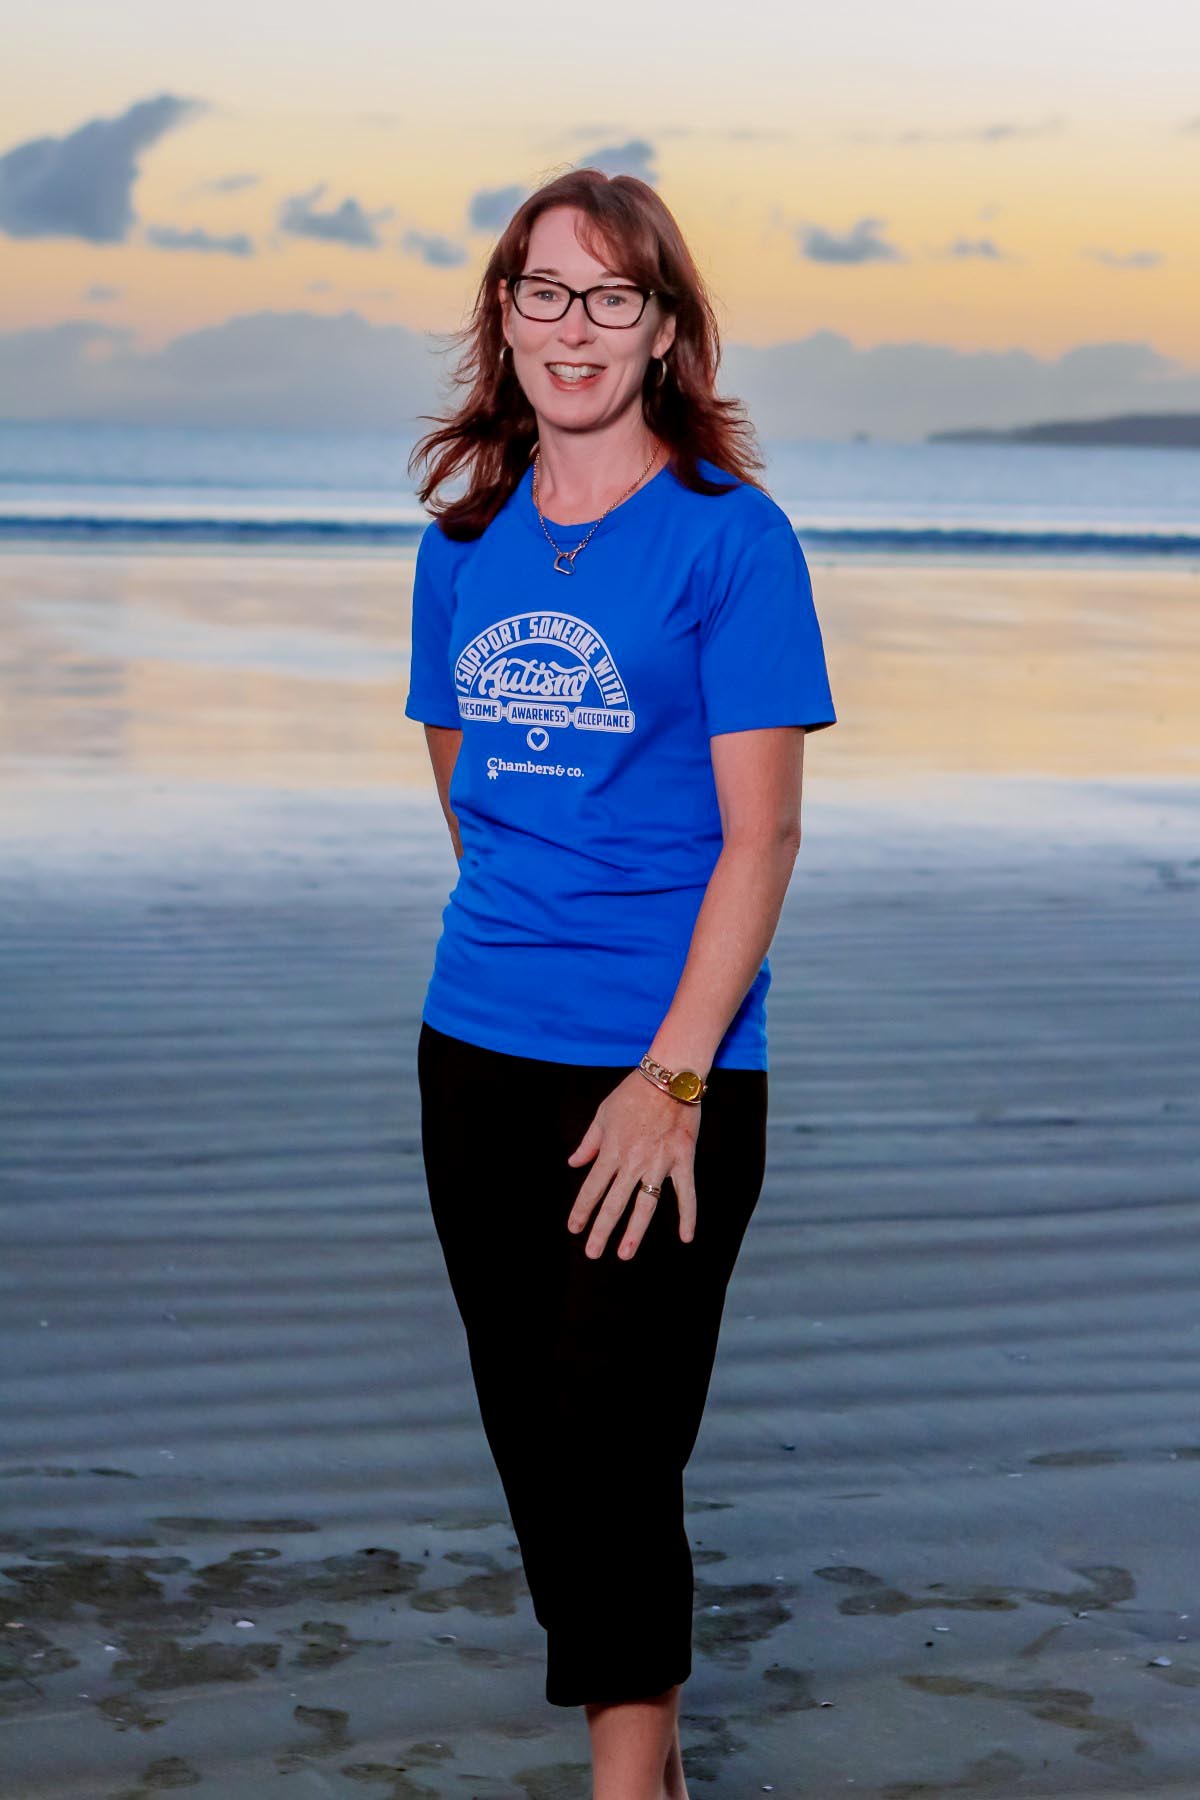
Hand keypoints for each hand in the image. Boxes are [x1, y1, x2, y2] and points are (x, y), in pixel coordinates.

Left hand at [565, 1069, 700, 1259]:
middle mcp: (632, 1162)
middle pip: (614, 1204)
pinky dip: (687, 1216)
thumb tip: (573, 1163)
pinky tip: (685, 1237)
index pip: (592, 1189)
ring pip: (645, 1205)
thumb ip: (589, 1143)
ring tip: (625, 1253)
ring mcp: (659, 1163)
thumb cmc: (633, 1093)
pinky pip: (686, 1193)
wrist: (669, 1077)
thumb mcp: (603, 1115)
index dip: (582, 1211)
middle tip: (592, 1253)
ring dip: (634, 1231)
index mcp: (611, 1151)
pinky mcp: (682, 1160)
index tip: (575, 1229)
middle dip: (601, 1230)